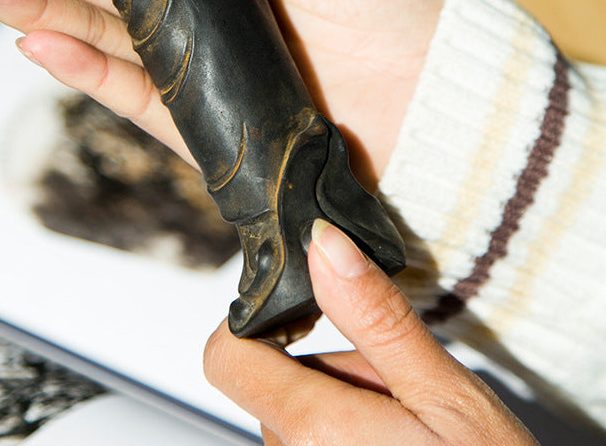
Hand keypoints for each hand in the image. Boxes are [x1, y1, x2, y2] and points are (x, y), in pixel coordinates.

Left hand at [204, 219, 538, 445]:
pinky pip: (315, 442)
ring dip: (346, 401)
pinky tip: (401, 441)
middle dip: (332, 367)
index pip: (226, 357)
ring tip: (409, 422)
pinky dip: (349, 430)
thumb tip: (322, 245)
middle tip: (397, 385)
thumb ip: (375, 318)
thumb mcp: (445, 394)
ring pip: (300, 412)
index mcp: (314, 429)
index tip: (299, 310)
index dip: (251, 321)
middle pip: (275, 381)